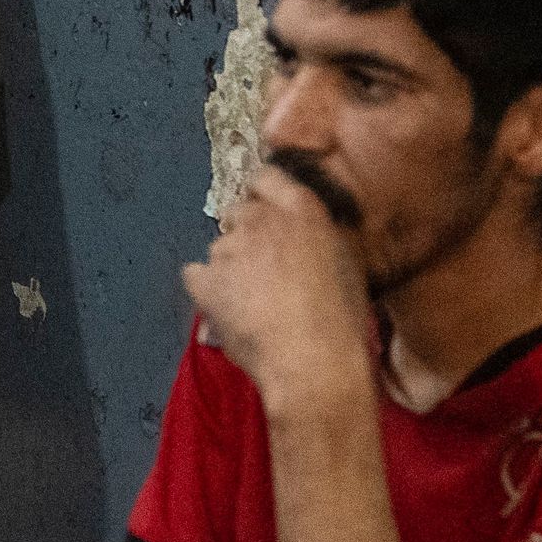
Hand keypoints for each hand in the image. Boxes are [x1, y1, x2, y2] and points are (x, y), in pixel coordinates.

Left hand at [181, 164, 378, 422]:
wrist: (311, 363)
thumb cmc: (341, 320)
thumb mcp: (345, 264)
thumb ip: (316, 237)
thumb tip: (301, 236)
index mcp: (302, 211)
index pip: (267, 178)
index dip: (262, 192)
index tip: (266, 211)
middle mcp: (260, 220)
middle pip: (240, 213)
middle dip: (248, 233)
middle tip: (265, 268)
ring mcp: (227, 248)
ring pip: (220, 247)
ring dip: (231, 265)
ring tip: (251, 300)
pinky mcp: (203, 279)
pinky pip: (196, 274)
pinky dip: (206, 287)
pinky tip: (226, 308)